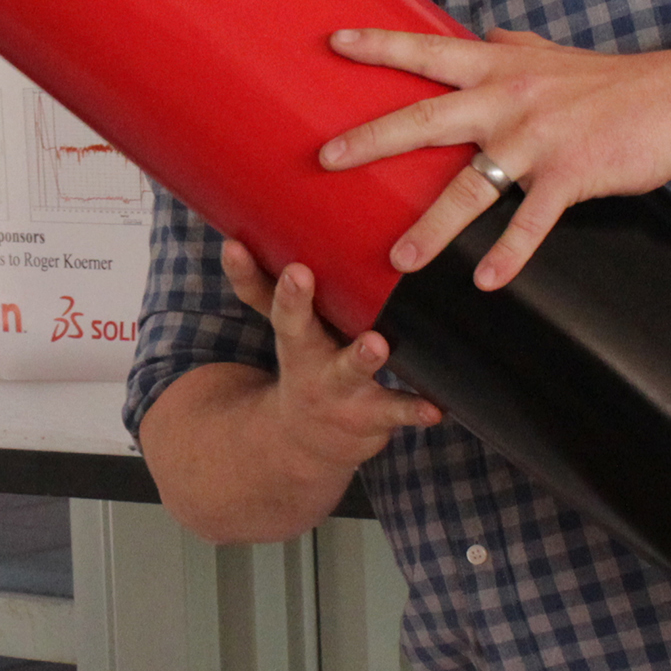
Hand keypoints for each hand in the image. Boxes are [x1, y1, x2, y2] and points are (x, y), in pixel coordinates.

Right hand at [224, 239, 442, 477]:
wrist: (309, 443)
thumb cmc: (308, 365)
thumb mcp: (290, 332)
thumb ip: (279, 287)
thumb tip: (250, 227)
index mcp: (289, 332)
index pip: (259, 296)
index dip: (245, 272)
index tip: (234, 246)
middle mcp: (305, 360)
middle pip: (292, 328)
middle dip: (293, 302)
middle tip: (297, 273)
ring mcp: (337, 390)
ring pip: (347, 371)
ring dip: (360, 357)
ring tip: (375, 343)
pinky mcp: (370, 416)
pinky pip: (394, 412)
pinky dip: (414, 410)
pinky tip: (435, 408)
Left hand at [318, 27, 670, 290]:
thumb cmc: (617, 80)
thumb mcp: (556, 56)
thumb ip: (515, 48)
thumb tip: (487, 35)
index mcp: (500, 69)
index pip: (428, 52)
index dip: (380, 47)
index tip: (335, 44)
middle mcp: (509, 100)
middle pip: (427, 120)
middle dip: (373, 140)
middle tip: (327, 158)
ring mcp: (538, 140)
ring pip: (471, 187)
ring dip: (432, 227)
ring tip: (399, 259)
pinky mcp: (571, 175)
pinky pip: (531, 222)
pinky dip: (509, 254)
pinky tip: (486, 281)